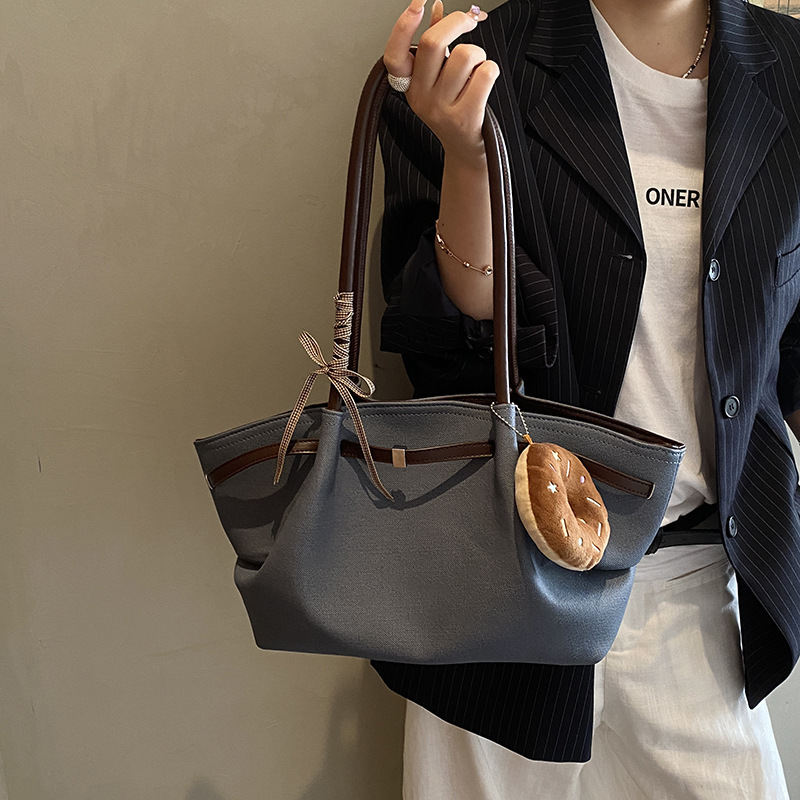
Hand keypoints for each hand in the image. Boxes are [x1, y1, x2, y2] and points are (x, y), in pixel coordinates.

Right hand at [383, 0, 500, 163]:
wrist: (465, 150)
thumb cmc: (453, 110)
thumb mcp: (437, 79)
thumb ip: (436, 46)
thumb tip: (438, 8)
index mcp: (410, 85)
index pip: (394, 55)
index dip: (403, 26)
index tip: (418, 3)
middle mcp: (421, 98)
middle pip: (433, 42)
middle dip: (457, 22)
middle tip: (469, 22)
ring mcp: (441, 109)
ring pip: (465, 55)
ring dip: (479, 54)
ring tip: (476, 69)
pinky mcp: (464, 117)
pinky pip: (485, 73)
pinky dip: (491, 70)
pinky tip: (485, 81)